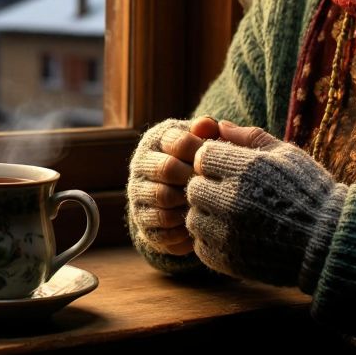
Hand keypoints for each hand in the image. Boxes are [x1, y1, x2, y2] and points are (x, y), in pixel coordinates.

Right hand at [127, 116, 216, 255]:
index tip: (217, 164)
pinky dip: (183, 229)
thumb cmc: (200, 163)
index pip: (179, 141)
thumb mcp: (206, 142)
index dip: (204, 154)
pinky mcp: (141, 223)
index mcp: (156, 140)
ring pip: (162, 198)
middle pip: (167, 168)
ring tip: (204, 204)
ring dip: (188, 202)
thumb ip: (209, 130)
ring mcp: (138, 194)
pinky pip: (162, 228)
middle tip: (211, 185)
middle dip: (194, 178)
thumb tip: (206, 125)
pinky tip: (196, 224)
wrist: (184, 197)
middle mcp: (140, 165)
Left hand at [185, 121, 345, 290]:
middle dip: (207, 187)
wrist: (329, 242)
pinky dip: (212, 240)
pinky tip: (233, 235)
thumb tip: (220, 125)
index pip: (202, 157)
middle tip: (228, 193)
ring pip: (193, 218)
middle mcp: (232, 200)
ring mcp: (228, 233)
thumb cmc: (311, 192)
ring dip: (207, 215)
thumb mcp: (287, 154)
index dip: (213, 161)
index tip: (228, 169)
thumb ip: (250, 137)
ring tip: (231, 216)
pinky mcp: (228, 260)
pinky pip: (201, 245)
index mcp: (246, 170)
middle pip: (193, 187)